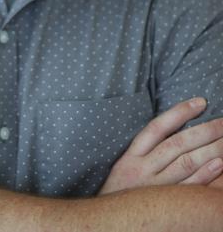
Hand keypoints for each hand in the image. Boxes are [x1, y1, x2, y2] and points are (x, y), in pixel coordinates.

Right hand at [99, 97, 222, 194]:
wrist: (109, 223)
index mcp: (132, 156)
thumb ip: (145, 149)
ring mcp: (155, 188)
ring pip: (186, 163)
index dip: (179, 113)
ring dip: (210, 150)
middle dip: (203, 131)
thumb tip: (174, 129)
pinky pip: (189, 189)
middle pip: (177, 144)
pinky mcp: (165, 206)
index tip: (201, 102)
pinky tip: (219, 164)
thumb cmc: (121, 191)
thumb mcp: (124, 165)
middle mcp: (142, 169)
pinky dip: (205, 175)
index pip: (157, 127)